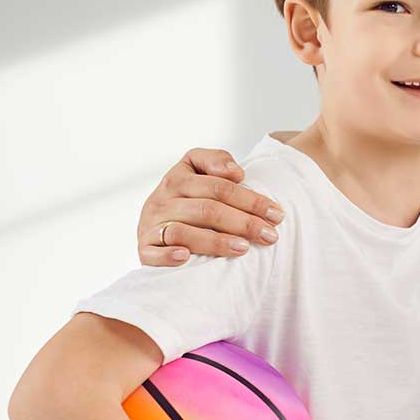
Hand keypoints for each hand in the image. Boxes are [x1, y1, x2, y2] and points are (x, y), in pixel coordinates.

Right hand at [136, 148, 284, 266]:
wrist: (157, 226)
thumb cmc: (191, 199)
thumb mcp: (201, 171)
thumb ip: (217, 161)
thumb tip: (235, 172)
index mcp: (179, 177)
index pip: (219, 186)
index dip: (250, 199)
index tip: (276, 213)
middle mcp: (162, 198)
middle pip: (207, 209)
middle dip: (244, 223)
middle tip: (270, 236)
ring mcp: (151, 223)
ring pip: (183, 231)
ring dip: (215, 241)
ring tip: (244, 249)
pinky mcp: (144, 248)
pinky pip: (152, 252)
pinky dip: (168, 255)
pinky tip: (185, 257)